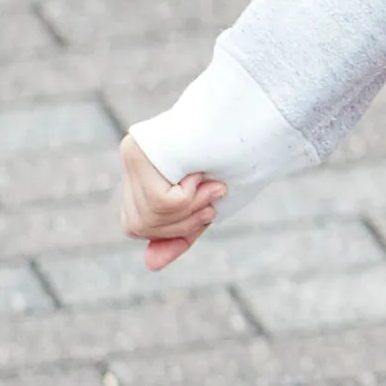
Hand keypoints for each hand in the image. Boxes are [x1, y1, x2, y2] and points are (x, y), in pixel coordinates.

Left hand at [119, 136, 223, 272]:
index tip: (209, 211)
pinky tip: (199, 172)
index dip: (172, 230)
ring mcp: (132, 153)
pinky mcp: (138, 149)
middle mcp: (131, 160)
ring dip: (189, 209)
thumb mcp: (205, 207)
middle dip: (181, 222)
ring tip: (212, 183)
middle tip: (215, 195)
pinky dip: (186, 198)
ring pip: (147, 215)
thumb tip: (149, 265)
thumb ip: (180, 234)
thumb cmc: (236, 159)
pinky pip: (158, 200)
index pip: (136, 227)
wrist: (254, 119)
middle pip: (138, 225)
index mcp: (144, 172)